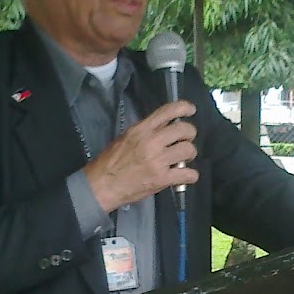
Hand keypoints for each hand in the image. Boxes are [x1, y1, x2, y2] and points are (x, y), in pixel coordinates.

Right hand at [83, 100, 198, 212]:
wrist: (102, 185)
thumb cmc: (111, 161)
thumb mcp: (125, 138)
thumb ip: (145, 131)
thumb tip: (164, 128)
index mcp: (141, 129)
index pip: (168, 111)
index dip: (184, 107)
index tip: (191, 110)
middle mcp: (152, 141)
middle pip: (184, 129)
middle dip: (189, 135)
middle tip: (184, 142)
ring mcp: (158, 160)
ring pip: (189, 150)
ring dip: (189, 155)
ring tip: (182, 160)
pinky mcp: (162, 179)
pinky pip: (189, 174)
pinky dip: (190, 175)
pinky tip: (184, 176)